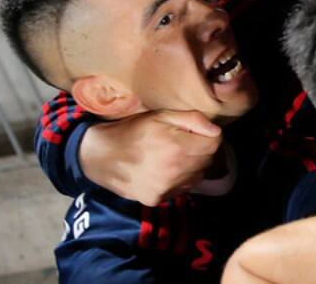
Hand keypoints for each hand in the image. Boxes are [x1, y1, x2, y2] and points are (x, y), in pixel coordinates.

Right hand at [80, 110, 221, 205]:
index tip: (196, 133)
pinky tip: (165, 170)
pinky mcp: (156, 199)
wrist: (100, 155)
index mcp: (177, 147)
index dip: (208, 135)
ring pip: (198, 176)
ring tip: (174, 156)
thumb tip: (216, 131)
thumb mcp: (161, 115)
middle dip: (201, 150)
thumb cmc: (132, 130)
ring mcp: (166, 188)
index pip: (214, 143)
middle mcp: (175, 171)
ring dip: (192, 166)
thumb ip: (193, 120)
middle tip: (184, 143)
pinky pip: (182, 189)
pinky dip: (179, 180)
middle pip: (208, 160)